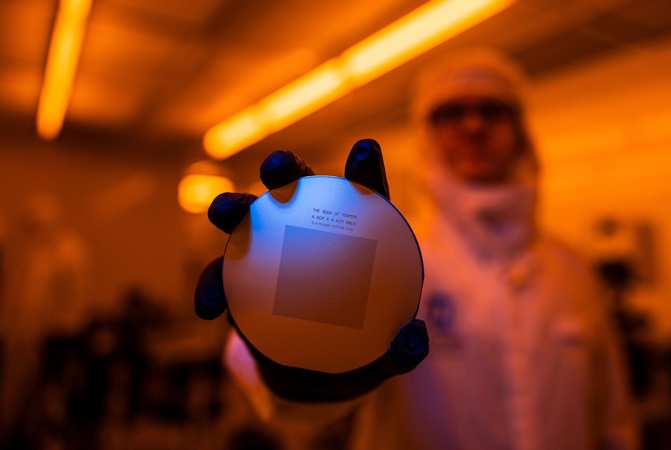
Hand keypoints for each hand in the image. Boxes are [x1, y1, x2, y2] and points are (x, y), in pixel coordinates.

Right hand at [194, 139, 428, 401]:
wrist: (310, 377)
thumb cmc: (355, 356)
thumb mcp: (381, 358)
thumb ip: (399, 352)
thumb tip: (415, 341)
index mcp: (355, 235)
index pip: (364, 195)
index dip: (365, 167)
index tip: (365, 150)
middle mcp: (308, 230)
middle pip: (298, 187)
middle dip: (285, 165)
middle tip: (277, 169)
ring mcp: (268, 248)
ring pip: (248, 216)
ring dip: (234, 206)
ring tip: (226, 213)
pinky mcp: (238, 278)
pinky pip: (220, 276)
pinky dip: (212, 286)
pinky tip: (208, 308)